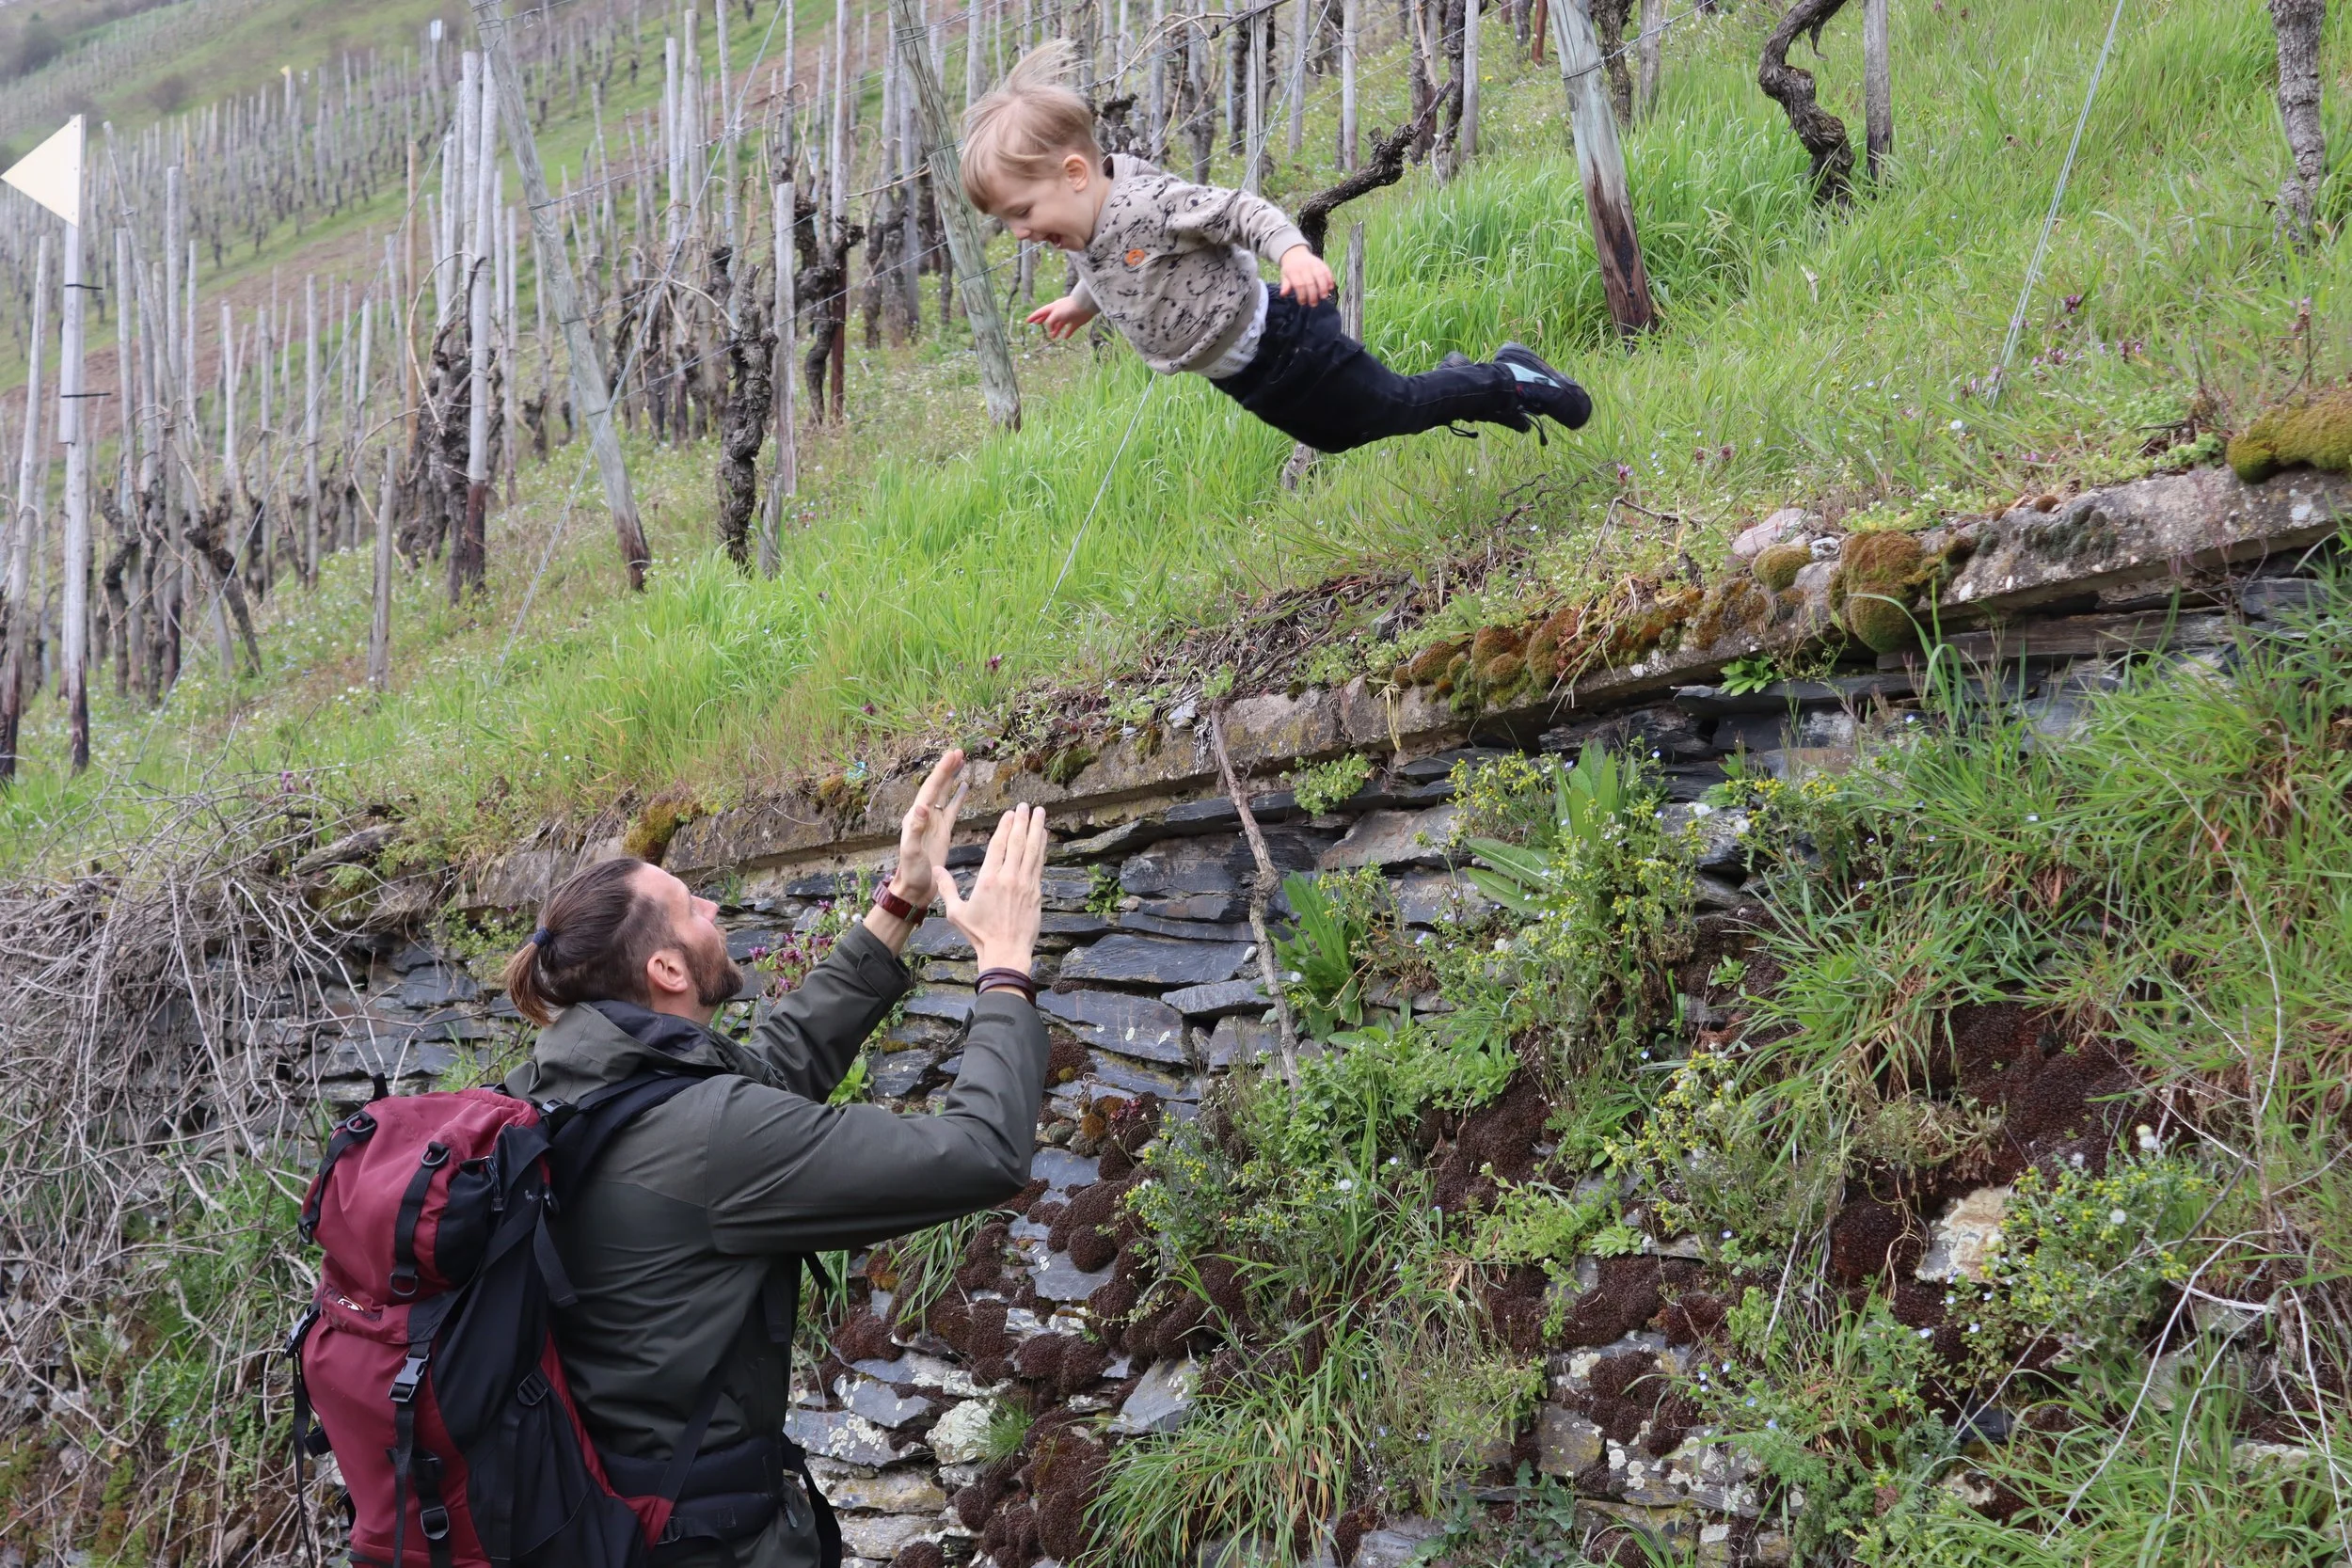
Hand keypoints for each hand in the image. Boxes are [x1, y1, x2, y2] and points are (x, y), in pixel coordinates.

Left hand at [887, 749, 969, 910]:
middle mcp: (924, 816)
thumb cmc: (911, 872)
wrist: (915, 888)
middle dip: (947, 769)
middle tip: (959, 752)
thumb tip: (922, 808)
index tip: (952, 756)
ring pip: (945, 794)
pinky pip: (952, 809)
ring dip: (952, 777)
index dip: (941, 772)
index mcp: (916, 817)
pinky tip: (965, 787)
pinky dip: (958, 796)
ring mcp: (934, 822)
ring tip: (961, 761)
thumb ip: (915, 831)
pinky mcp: (943, 831)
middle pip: (937, 786)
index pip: (930, 789)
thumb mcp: (912, 852)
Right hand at [940, 804, 1048, 975]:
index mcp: (988, 879)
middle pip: (1017, 842)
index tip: (1010, 813)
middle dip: (1023, 821)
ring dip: (1037, 829)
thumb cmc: (980, 934)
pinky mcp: (1036, 893)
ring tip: (1041, 813)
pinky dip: (1042, 848)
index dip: (1005, 827)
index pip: (998, 845)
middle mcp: (1008, 878)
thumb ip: (946, 888)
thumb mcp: (956, 912)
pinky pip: (1039, 864)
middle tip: (1027, 806)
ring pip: (1032, 850)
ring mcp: (1025, 884)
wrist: (1005, 952)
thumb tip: (936, 869)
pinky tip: (1044, 837)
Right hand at [1026, 295, 1098, 339]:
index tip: (1027, 321)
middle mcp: (1060, 312)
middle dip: (1043, 321)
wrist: (1085, 306)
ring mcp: (1068, 317)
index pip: (1041, 312)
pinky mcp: (1076, 322)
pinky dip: (1067, 333)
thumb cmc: (1069, 308)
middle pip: (1049, 317)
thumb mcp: (1056, 314)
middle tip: (1037, 324)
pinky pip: (1070, 329)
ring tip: (1053, 337)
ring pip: (1059, 324)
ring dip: (1055, 330)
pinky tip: (1065, 337)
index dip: (1034, 317)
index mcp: (1053, 308)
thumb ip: (1050, 322)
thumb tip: (1050, 330)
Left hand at [1277, 245, 1334, 307]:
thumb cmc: (1290, 269)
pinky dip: (1330, 279)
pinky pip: (1327, 270)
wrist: (1296, 254)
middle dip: (1313, 294)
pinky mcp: (1321, 263)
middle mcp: (1304, 267)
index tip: (1303, 302)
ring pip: (1320, 276)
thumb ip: (1285, 285)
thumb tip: (1283, 294)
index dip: (1302, 295)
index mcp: (1293, 271)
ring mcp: (1313, 264)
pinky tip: (1331, 287)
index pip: (1299, 284)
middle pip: (1310, 282)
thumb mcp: (1284, 276)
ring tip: (1324, 296)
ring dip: (1323, 287)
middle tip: (1314, 304)